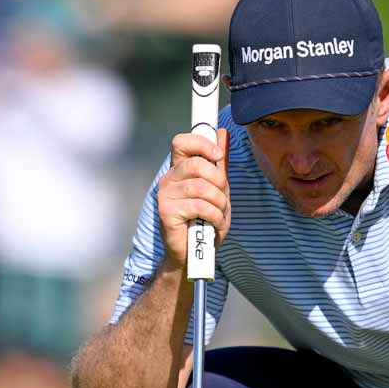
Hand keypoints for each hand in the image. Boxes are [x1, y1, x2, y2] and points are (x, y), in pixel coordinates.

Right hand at [157, 127, 229, 267]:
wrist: (194, 254)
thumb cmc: (205, 221)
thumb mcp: (218, 189)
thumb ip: (218, 163)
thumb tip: (222, 133)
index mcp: (179, 170)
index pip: (182, 142)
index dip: (201, 143)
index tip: (218, 155)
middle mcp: (168, 179)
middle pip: (196, 164)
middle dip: (218, 180)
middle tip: (223, 196)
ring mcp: (165, 195)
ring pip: (201, 187)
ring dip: (219, 202)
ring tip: (220, 214)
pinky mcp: (166, 212)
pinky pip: (198, 205)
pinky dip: (214, 215)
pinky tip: (214, 223)